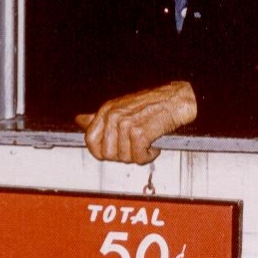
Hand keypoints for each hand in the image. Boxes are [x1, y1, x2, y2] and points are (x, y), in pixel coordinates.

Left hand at [75, 81, 196, 164]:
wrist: (177, 99)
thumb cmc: (153, 103)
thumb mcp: (120, 107)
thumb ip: (99, 117)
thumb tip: (80, 120)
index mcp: (107, 110)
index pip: (90, 139)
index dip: (100, 151)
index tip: (113, 151)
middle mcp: (114, 116)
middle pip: (106, 153)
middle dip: (122, 155)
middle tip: (135, 146)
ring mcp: (126, 124)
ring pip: (123, 157)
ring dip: (138, 155)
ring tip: (146, 142)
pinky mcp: (140, 133)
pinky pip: (138, 157)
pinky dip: (148, 155)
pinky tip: (154, 144)